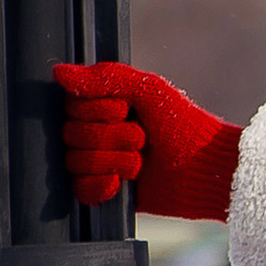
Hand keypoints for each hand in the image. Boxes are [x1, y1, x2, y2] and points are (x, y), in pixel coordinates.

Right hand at [54, 61, 243, 217]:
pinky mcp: (109, 192)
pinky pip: (80, 190)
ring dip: (111, 161)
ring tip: (140, 163)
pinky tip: (121, 184)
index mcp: (104, 105)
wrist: (207, 170)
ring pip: (75, 162)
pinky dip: (99, 186)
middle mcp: (98, 132)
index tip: (124, 111)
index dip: (96, 111)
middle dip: (108, 138)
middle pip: (70, 135)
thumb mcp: (148, 90)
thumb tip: (58, 73)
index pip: (70, 106)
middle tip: (141, 140)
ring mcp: (102, 163)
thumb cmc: (184, 125)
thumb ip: (105, 77)